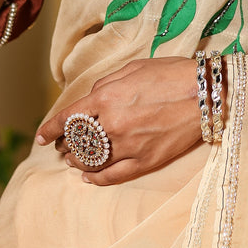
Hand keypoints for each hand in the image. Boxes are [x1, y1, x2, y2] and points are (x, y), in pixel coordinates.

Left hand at [36, 57, 201, 185]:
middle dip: (65, 145)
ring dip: (77, 162)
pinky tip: (88, 177)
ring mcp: (127, 145)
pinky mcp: (144, 161)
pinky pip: (112, 176)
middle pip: (76, 141)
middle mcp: (111, 124)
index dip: (50, 129)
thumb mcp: (131, 69)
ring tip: (73, 160)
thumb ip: (105, 86)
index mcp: (105, 98)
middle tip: (61, 147)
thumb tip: (90, 101)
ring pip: (91, 161)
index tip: (42, 136)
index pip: (66, 118)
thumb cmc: (170, 74)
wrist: (205, 92)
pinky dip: (96, 179)